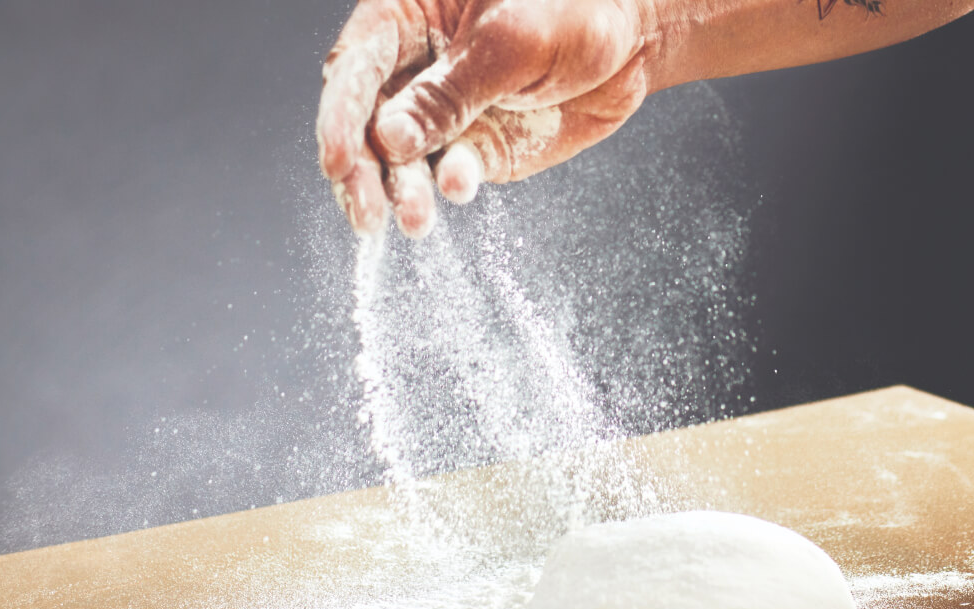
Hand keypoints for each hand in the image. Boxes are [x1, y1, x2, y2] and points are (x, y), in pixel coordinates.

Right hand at [317, 0, 652, 236]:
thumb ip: (450, 92)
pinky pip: (454, 170)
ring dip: (404, 191)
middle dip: (363, 170)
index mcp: (408, 15)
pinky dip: (453, 183)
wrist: (635, 37)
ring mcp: (446, 111)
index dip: (340, 115)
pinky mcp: (479, 147)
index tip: (338, 162)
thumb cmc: (573, 7)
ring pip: (405, 158)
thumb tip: (389, 137)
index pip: (356, 65)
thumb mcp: (510, 41)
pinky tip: (459, 187)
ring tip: (414, 221)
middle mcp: (416, 66)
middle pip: (367, 120)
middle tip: (368, 212)